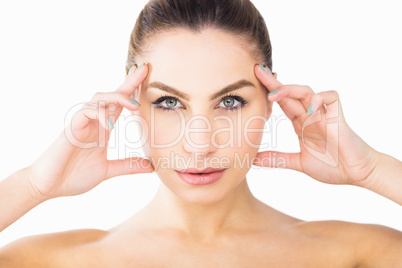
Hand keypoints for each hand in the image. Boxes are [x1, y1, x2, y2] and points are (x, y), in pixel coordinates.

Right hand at [27, 64, 153, 199]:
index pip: (120, 105)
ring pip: (99, 99)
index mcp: (103, 129)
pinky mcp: (71, 128)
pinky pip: (86, 112)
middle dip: (128, 82)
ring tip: (134, 104)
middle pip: (112, 95)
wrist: (47, 186)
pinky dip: (99, 114)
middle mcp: (93, 122)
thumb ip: (128, 166)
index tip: (147, 76)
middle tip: (145, 69)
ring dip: (117, 97)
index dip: (132, 90)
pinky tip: (109, 124)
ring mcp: (81, 123)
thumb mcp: (107, 170)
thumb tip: (151, 167)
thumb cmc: (73, 176)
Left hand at [252, 64, 379, 185]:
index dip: (269, 93)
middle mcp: (310, 115)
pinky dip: (321, 98)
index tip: (253, 84)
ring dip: (291, 90)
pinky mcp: (338, 117)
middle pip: (290, 93)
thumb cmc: (333, 167)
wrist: (357, 174)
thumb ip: (278, 159)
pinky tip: (310, 108)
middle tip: (258, 71)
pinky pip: (331, 97)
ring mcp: (324, 115)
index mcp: (300, 123)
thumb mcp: (299, 162)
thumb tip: (254, 160)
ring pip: (307, 92)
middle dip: (274, 82)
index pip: (282, 103)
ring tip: (274, 94)